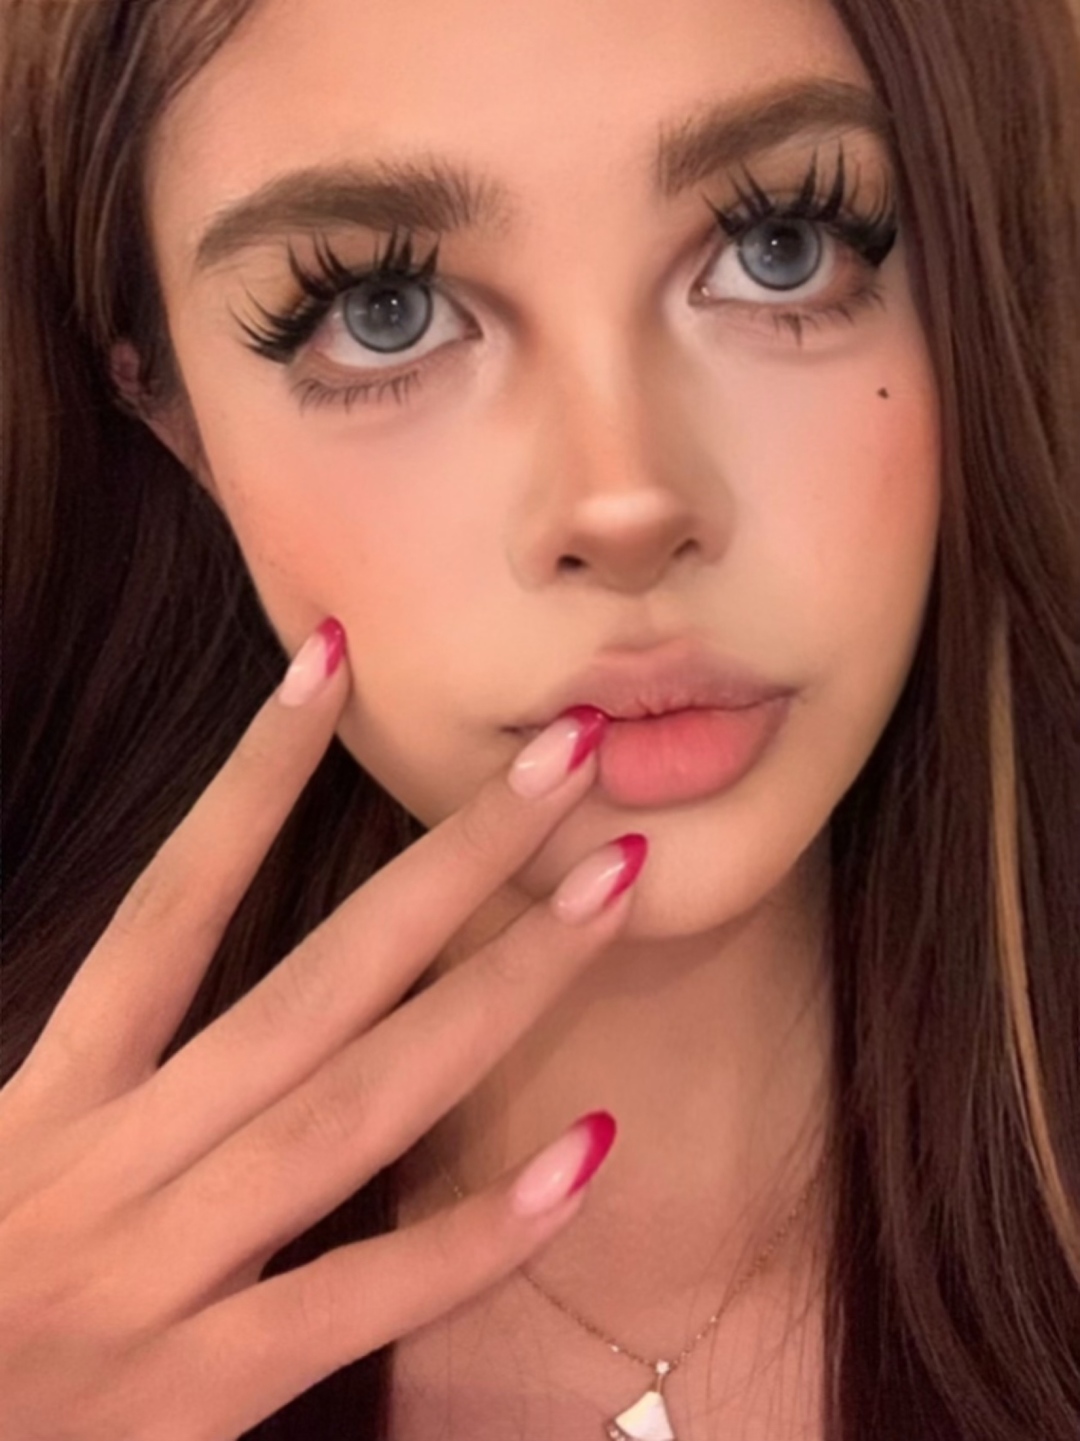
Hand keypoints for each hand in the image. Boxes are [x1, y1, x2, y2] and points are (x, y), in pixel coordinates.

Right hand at [0, 618, 643, 1440]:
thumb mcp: (4, 1166)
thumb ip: (91, 1074)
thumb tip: (184, 964)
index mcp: (53, 1103)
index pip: (172, 904)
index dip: (251, 777)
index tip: (336, 663)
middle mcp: (110, 1166)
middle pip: (313, 983)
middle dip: (449, 861)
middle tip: (567, 757)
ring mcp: (156, 1278)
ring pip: (359, 1106)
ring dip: (500, 989)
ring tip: (611, 889)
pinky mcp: (194, 1399)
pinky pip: (359, 1296)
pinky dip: (476, 1230)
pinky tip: (587, 1149)